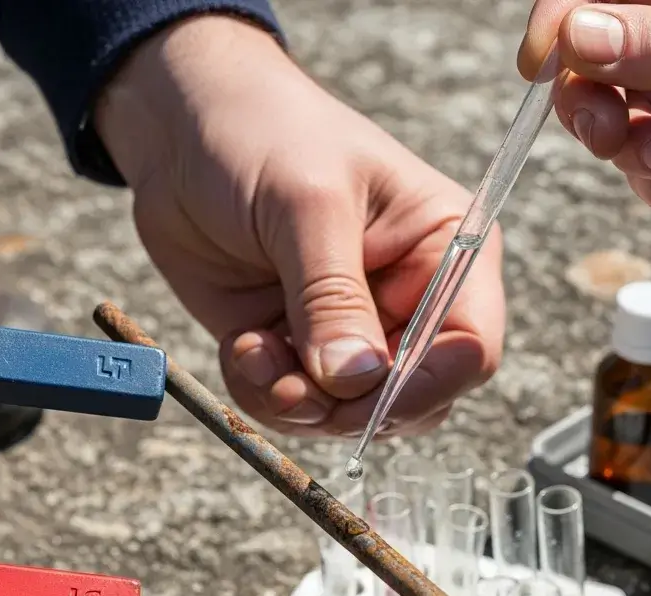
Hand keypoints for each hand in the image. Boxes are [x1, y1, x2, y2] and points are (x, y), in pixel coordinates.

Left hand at [94, 15, 504, 436]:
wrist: (179, 127)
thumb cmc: (263, 133)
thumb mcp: (307, 206)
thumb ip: (333, 297)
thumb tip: (357, 381)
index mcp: (445, 250)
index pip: (471, 346)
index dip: (429, 383)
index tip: (367, 391)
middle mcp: (409, 299)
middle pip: (416, 399)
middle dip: (352, 406)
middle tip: (296, 384)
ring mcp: (351, 328)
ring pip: (351, 414)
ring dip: (297, 401)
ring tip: (253, 350)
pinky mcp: (296, 346)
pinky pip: (295, 407)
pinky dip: (262, 392)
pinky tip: (241, 346)